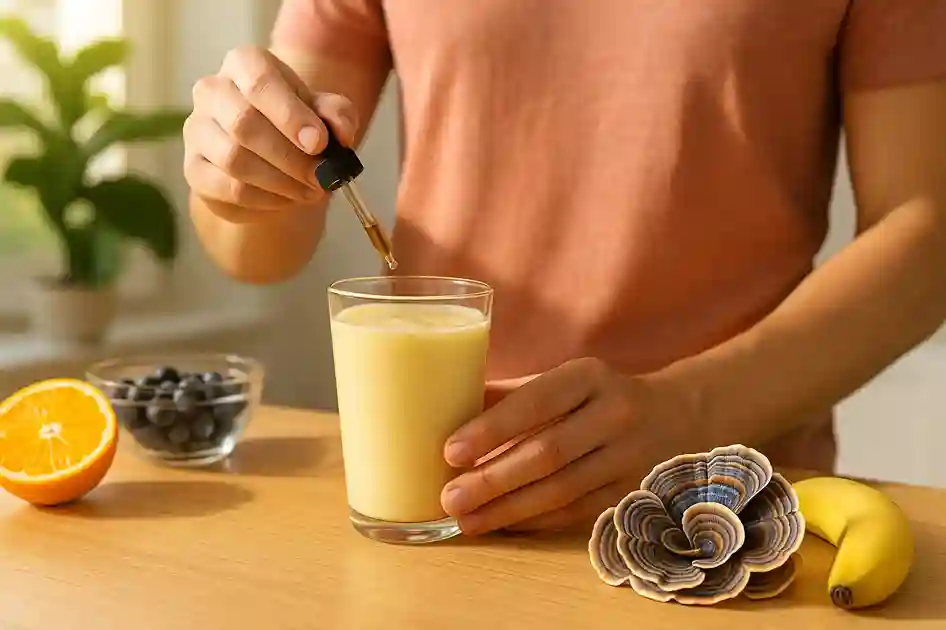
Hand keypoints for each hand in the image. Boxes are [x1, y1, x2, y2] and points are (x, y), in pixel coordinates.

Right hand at [184, 46, 358, 218]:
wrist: (269, 159)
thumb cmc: (296, 125)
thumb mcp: (325, 113)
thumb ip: (337, 115)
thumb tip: (341, 132)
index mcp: (244, 64)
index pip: (260, 82)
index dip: (290, 115)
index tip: (319, 143)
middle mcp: (212, 90)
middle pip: (244, 124)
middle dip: (291, 157)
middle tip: (321, 177)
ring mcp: (197, 130)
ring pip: (235, 160)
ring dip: (281, 182)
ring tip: (310, 191)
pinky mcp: (194, 169)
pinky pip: (228, 188)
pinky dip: (264, 199)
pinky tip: (286, 199)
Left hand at [441, 358, 687, 534]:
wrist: (680, 416)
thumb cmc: (600, 396)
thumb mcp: (566, 381)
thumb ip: (514, 395)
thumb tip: (447, 410)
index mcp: (590, 376)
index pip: (537, 401)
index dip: (493, 428)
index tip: (451, 451)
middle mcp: (616, 414)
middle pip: (548, 452)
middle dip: (493, 479)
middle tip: (450, 498)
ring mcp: (630, 457)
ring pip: (562, 490)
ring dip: (509, 509)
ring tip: (467, 520)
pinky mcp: (634, 493)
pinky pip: (577, 512)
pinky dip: (536, 521)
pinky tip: (502, 526)